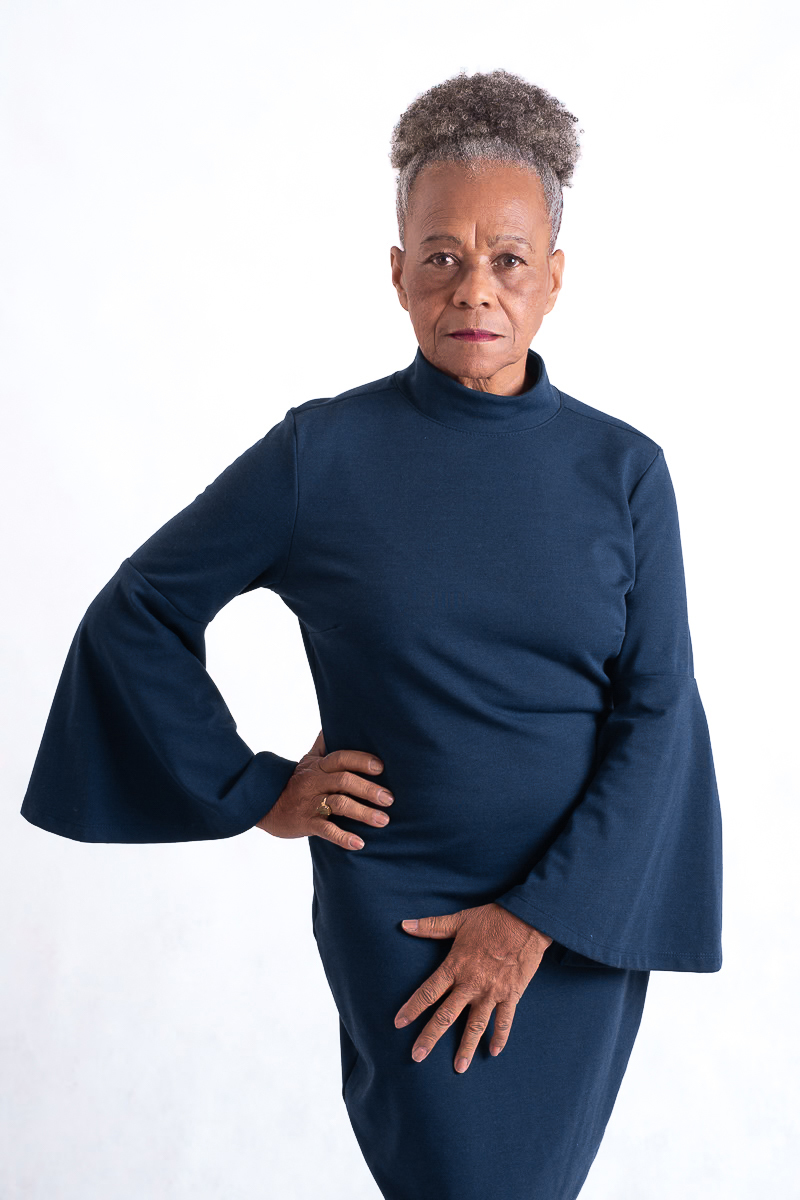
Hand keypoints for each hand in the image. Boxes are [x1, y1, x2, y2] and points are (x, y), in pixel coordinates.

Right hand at [256, 729, 393, 850]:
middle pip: (344, 781)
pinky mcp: (306, 823)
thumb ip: (324, 745)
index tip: (381, 767)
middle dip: (368, 789)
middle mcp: (315, 782)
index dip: (361, 760)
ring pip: (339, 805)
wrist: (266, 806)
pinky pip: (326, 830)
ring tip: (383, 821)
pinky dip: (343, 837)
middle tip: (389, 799)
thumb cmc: (295, 782)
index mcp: (318, 766)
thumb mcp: (307, 760)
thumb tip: (333, 723)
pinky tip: (359, 843)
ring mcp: (310, 803)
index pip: (341, 758)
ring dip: (363, 813)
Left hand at [394, 902, 551, 1072]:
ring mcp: (492, 991)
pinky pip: (505, 1020)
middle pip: (446, 1015)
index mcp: (456, 966)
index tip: (398, 1023)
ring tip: (459, 1067)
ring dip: (466, 1047)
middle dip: (430, 1037)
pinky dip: (500, 1037)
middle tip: (416, 1057)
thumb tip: (404, 924)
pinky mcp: (512, 994)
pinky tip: (494, 1052)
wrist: (526, 920)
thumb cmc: (490, 919)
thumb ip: (431, 926)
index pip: (429, 992)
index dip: (412, 1008)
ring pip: (475, 1025)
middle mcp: (471, 983)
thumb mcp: (459, 920)